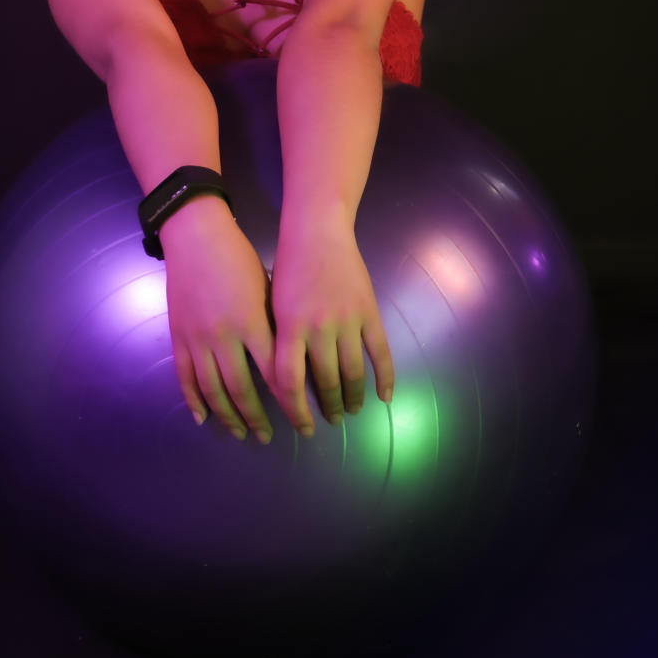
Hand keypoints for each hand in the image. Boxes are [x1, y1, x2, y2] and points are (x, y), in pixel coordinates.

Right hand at [160, 196, 276, 442]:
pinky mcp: (178, 337)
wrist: (195, 237)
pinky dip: (193, 401)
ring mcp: (197, 339)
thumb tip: (289, 361)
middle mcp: (224, 337)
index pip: (274, 374)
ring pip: (212, 391)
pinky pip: (185, 377)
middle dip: (257, 418)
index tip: (301, 420)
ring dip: (227, 417)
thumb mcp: (266, 290)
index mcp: (252, 323)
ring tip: (240, 434)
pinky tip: (203, 419)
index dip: (289, 402)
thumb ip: (274, 327)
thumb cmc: (239, 259)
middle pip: (242, 390)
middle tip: (268, 438)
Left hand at [270, 221, 393, 435]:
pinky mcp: (368, 312)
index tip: (302, 427)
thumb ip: (278, 341)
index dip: (295, 411)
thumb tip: (282, 383)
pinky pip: (380, 352)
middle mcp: (317, 328)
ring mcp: (346, 320)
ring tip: (350, 411)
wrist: (317, 231)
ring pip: (352, 372)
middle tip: (329, 421)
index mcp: (288, 327)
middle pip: (324, 381)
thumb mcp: (272, 304)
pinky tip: (383, 396)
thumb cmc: (287, 267)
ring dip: (352, 397)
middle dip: (328, 407)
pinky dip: (384, 377)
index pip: (289, 382)